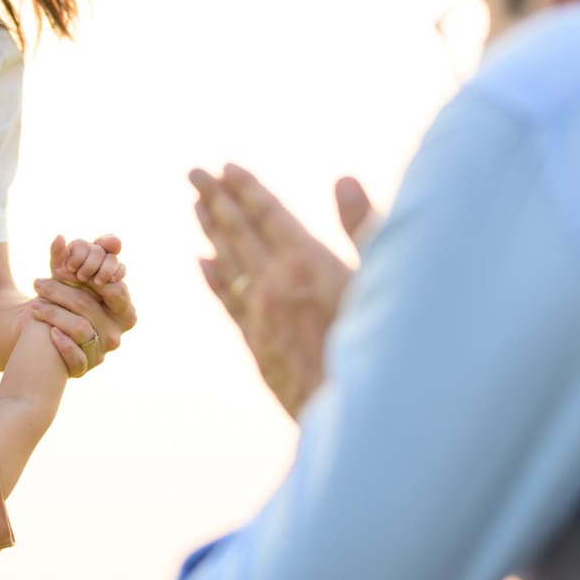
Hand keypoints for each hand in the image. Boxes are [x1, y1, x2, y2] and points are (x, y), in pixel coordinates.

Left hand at [30, 233, 136, 375]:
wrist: (46, 336)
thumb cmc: (64, 302)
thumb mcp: (66, 280)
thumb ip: (66, 257)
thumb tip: (58, 237)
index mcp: (124, 310)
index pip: (113, 288)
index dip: (91, 276)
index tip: (67, 268)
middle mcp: (117, 333)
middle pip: (88, 306)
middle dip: (61, 291)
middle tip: (37, 283)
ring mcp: (102, 353)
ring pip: (80, 328)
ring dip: (54, 314)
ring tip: (34, 305)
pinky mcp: (85, 368)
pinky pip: (77, 357)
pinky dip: (63, 344)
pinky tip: (49, 334)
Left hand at [191, 166, 373, 417]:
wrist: (358, 412)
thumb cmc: (386, 345)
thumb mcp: (384, 278)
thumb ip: (363, 226)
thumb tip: (343, 180)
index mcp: (307, 262)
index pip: (268, 214)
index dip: (247, 188)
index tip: (225, 167)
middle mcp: (276, 284)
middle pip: (239, 232)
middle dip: (216, 199)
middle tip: (193, 173)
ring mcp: (261, 315)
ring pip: (228, 263)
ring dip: (211, 230)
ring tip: (196, 205)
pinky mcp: (257, 345)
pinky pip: (228, 301)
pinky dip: (214, 278)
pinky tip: (202, 262)